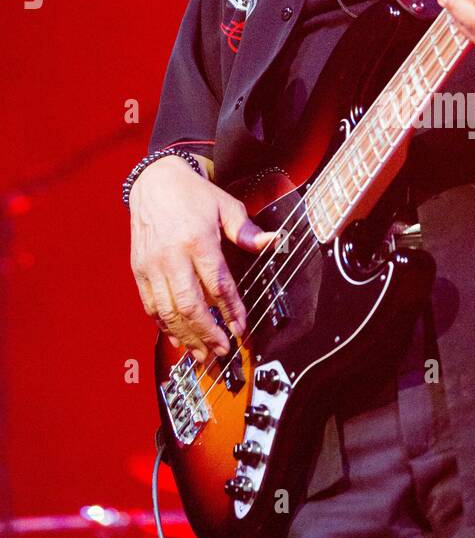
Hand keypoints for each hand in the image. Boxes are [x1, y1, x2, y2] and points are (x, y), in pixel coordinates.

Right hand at [129, 156, 274, 363]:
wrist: (154, 182)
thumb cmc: (192, 195)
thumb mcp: (225, 206)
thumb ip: (246, 230)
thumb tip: (272, 241)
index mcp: (197, 240)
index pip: (218, 284)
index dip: (231, 311)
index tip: (241, 329)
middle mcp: (172, 256)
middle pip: (190, 305)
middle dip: (208, 333)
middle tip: (222, 350)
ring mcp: (152, 265)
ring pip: (168, 311)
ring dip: (187, 337)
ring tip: (202, 355)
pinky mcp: (139, 271)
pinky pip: (151, 306)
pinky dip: (165, 326)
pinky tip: (179, 338)